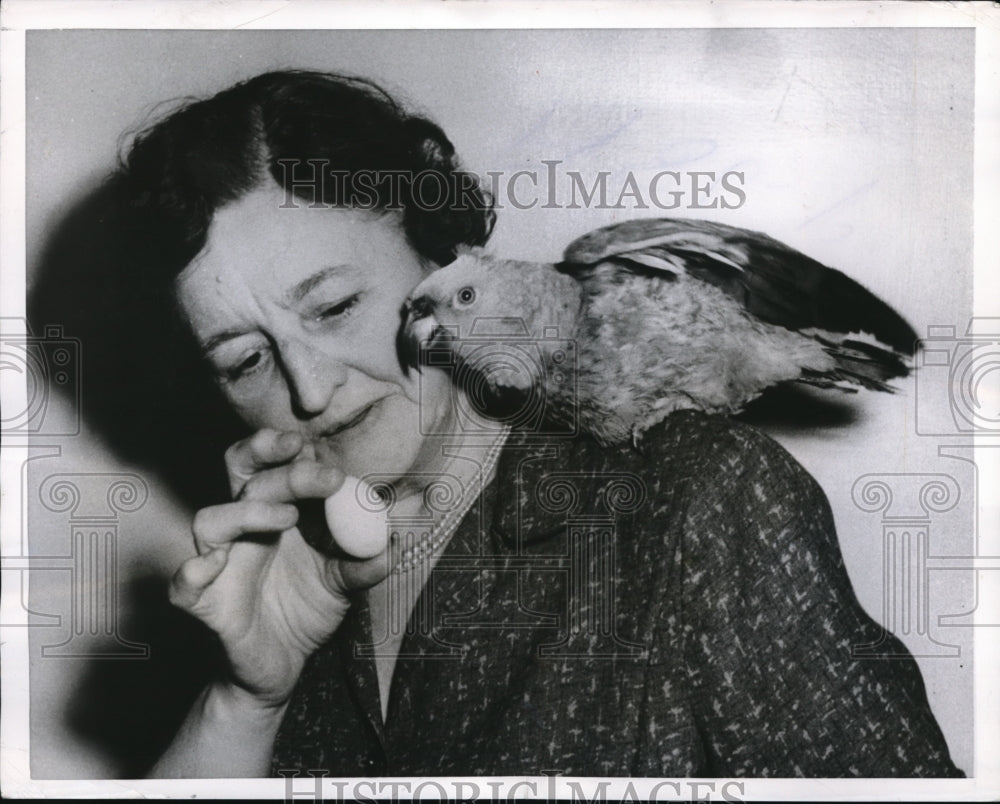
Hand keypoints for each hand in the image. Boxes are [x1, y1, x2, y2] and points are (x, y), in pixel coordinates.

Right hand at [168, 429, 394, 707]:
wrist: (280, 667)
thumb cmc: (307, 609)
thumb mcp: (347, 582)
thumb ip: (366, 561)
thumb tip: (391, 542)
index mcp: (275, 511)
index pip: (272, 462)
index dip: (289, 447)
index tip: (319, 447)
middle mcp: (243, 528)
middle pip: (240, 473)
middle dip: (270, 457)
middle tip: (308, 457)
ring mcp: (220, 563)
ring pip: (211, 519)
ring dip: (248, 511)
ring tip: (288, 517)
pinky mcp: (205, 603)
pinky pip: (184, 583)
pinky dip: (192, 572)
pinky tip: (211, 566)